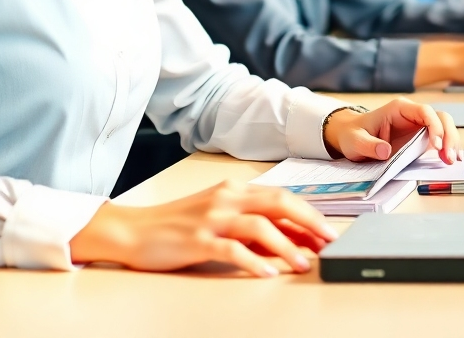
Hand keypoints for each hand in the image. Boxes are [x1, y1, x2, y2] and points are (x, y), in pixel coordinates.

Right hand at [69, 180, 337, 276]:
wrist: (135, 229)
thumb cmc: (179, 225)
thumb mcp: (219, 217)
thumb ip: (251, 224)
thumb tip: (291, 239)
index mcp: (234, 189)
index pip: (281, 197)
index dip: (308, 214)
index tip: (328, 233)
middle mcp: (226, 198)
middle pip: (277, 203)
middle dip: (308, 222)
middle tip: (328, 242)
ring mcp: (212, 218)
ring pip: (259, 225)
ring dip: (286, 245)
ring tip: (302, 263)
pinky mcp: (197, 240)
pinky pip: (231, 250)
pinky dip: (253, 261)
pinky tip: (267, 273)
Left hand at [324, 97, 460, 163]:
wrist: (352, 138)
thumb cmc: (353, 135)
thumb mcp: (355, 141)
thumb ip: (368, 145)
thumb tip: (385, 151)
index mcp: (399, 109)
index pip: (425, 111)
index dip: (434, 126)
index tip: (436, 146)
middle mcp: (412, 115)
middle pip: (440, 118)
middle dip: (449, 136)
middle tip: (450, 157)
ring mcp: (418, 127)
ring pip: (444, 127)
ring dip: (451, 142)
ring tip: (453, 160)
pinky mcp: (420, 140)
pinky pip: (440, 140)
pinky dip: (448, 148)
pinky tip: (452, 159)